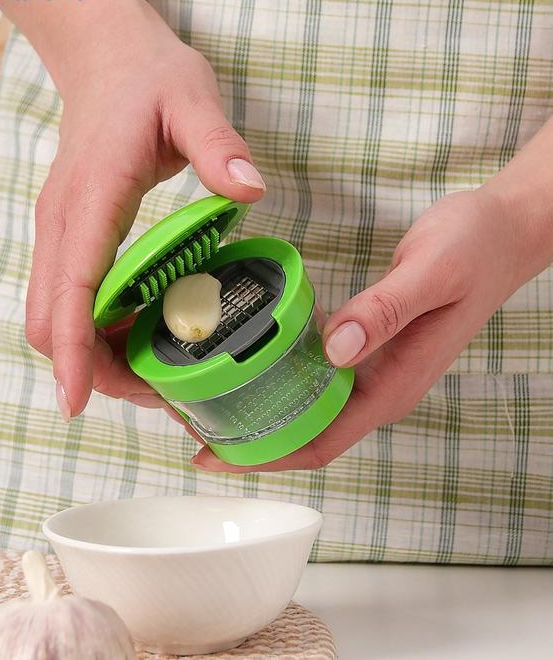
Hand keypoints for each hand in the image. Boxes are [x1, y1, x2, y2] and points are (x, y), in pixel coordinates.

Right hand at [23, 0, 264, 420]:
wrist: (104, 58)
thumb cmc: (147, 77)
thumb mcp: (192, 98)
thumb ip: (218, 143)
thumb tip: (250, 189)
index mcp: (89, 199)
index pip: (70, 290)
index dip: (71, 351)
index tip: (76, 403)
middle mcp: (62, 224)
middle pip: (52, 320)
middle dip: (91, 368)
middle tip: (157, 391)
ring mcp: (60, 231)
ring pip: (55, 316)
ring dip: (93, 355)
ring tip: (156, 373)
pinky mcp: (69, 236)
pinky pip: (71, 299)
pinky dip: (97, 330)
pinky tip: (142, 333)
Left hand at [192, 187, 523, 471]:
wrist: (501, 231)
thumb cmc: (475, 249)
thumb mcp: (431, 274)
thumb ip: (385, 312)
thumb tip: (334, 349)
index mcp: (392, 385)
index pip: (320, 442)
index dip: (265, 457)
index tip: (212, 455)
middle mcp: (378, 385)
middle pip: (303, 432)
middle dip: (248, 437)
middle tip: (187, 419)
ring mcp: (371, 366)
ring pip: (304, 404)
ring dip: (257, 407)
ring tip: (201, 394)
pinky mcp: (363, 343)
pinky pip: (313, 371)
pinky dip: (276, 371)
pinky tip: (245, 356)